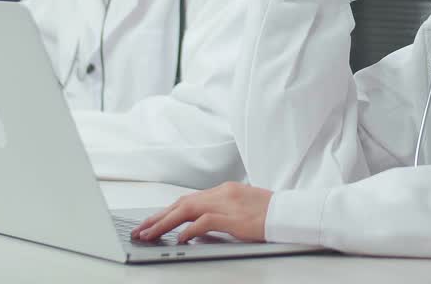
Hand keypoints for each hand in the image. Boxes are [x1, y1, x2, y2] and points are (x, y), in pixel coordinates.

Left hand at [131, 182, 272, 243]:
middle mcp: (222, 193)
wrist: (290, 213)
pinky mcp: (233, 217)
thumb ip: (221, 212)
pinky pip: (204, 222)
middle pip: (181, 203)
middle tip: (140, 229)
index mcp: (223, 190)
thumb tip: (198, 226)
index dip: (166, 211)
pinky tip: (179, 238)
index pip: (187, 199)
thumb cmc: (269, 213)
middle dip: (158, 217)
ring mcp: (227, 204)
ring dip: (164, 223)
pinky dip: (189, 230)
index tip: (151, 222)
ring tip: (149, 235)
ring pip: (186, 210)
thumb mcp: (241, 208)